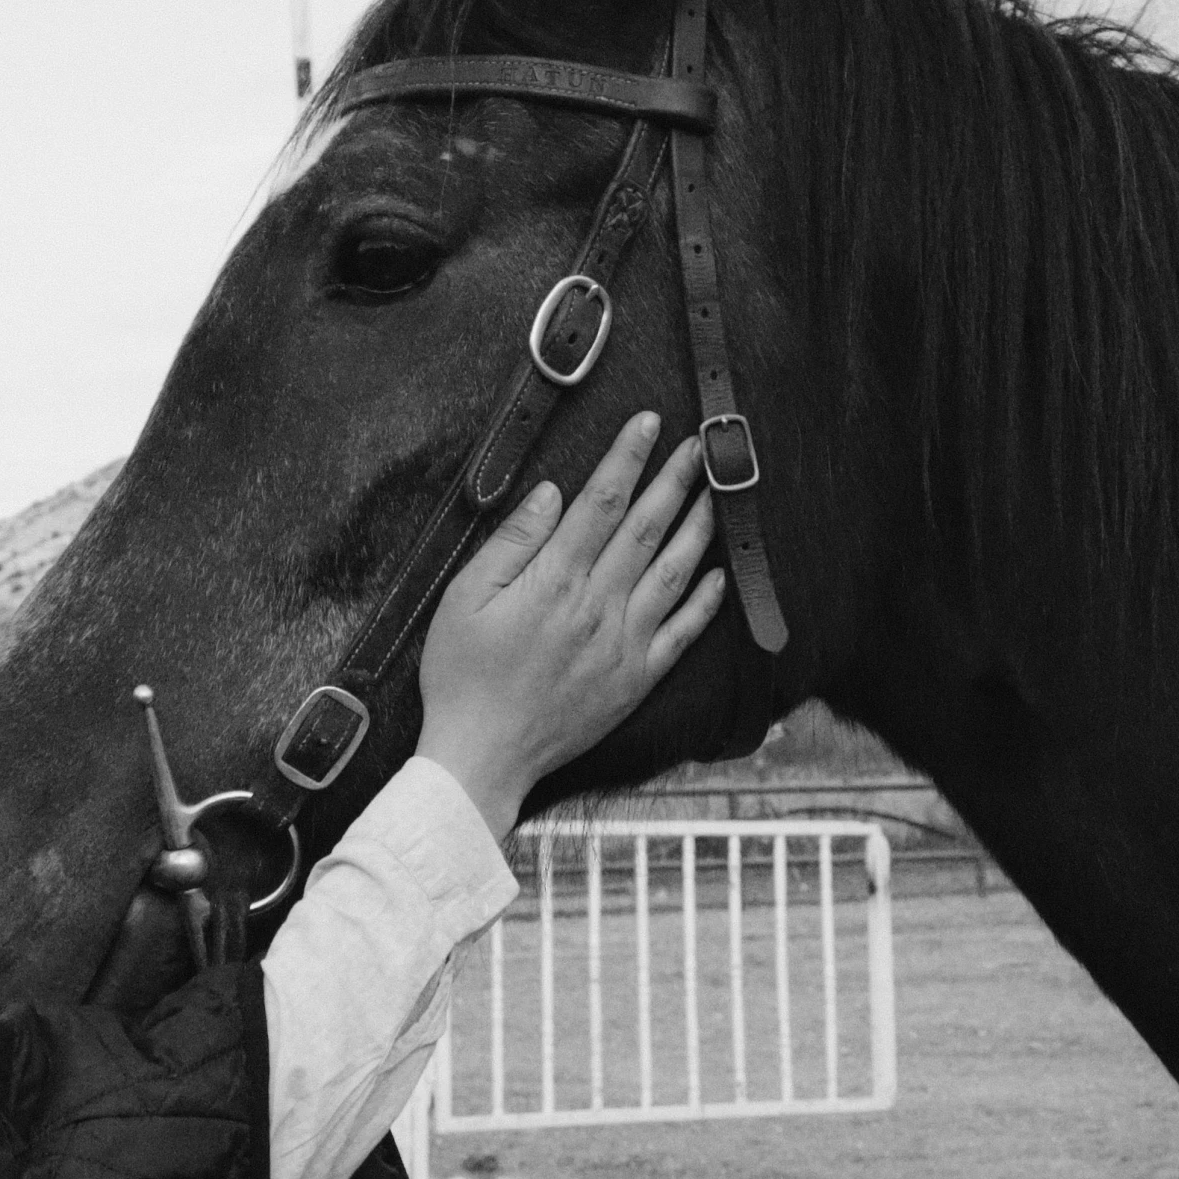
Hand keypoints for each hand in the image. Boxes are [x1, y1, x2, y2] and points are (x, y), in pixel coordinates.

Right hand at [415, 412, 724, 842]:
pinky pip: (683, 633)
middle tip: (700, 443)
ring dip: (698, 526)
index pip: (600, 503)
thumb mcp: (463, 599)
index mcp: (554, 581)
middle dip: (675, 479)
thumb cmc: (461, 676)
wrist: (483, 756)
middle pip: (646, 528)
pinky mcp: (637, 679)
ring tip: (716, 490)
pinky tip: (717, 572)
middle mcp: (598, 607)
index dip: (626, 458)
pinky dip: (705, 601)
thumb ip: (512, 543)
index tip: (647, 422)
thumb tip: (551, 493)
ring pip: (673, 572)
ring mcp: (624, 644)